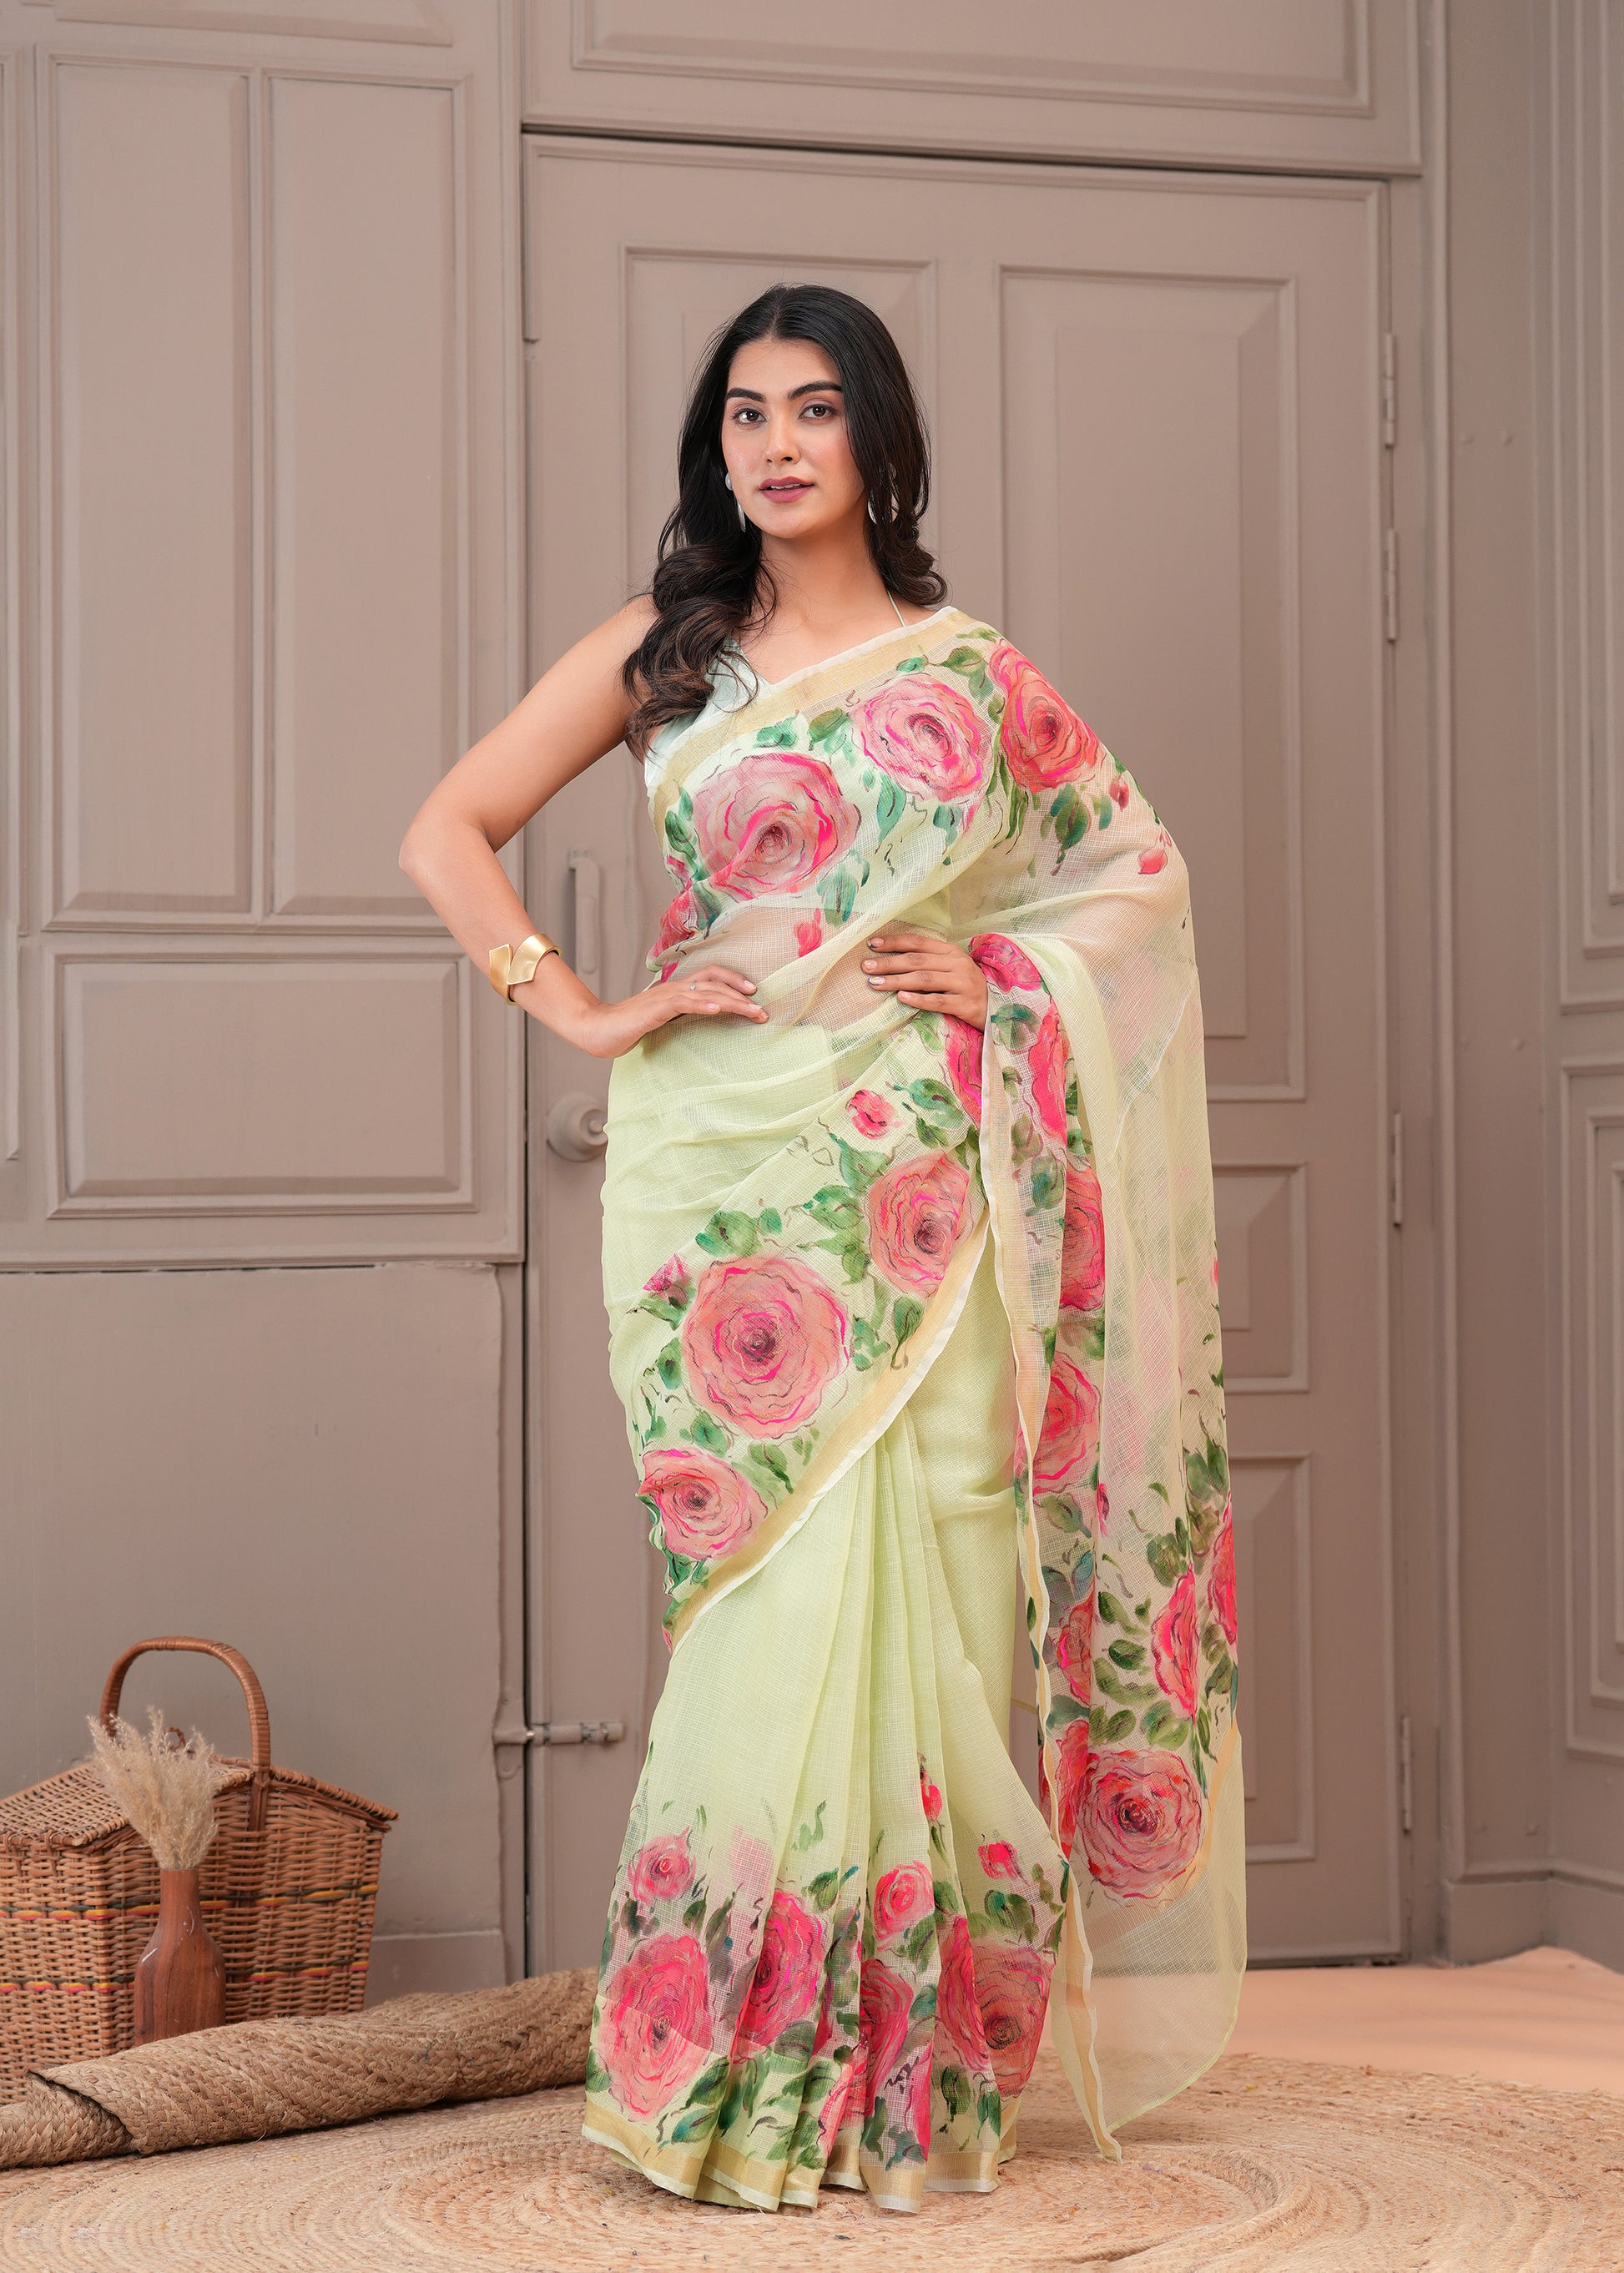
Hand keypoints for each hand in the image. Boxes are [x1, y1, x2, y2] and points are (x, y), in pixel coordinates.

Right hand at [559, 965, 768, 1059]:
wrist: (597, 1029)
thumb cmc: (628, 1028)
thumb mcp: (662, 1020)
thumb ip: (680, 1016)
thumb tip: (703, 1020)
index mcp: (676, 989)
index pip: (711, 977)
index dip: (734, 981)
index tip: (754, 995)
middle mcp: (673, 988)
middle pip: (714, 981)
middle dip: (742, 994)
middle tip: (763, 1010)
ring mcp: (664, 997)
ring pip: (705, 992)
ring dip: (733, 1001)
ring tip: (753, 1011)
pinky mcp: (655, 1010)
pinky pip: (683, 1004)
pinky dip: (703, 1005)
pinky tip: (719, 1010)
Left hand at [862, 928, 988, 1029]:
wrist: (996, 1008)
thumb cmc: (965, 987)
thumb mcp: (951, 968)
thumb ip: (928, 961)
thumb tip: (890, 959)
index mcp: (951, 951)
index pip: (918, 942)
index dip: (894, 942)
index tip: (872, 944)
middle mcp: (957, 964)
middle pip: (917, 960)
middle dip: (888, 963)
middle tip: (866, 967)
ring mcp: (962, 983)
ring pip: (924, 979)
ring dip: (896, 980)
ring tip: (875, 983)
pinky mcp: (965, 1004)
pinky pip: (937, 1001)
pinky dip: (918, 999)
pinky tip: (901, 998)